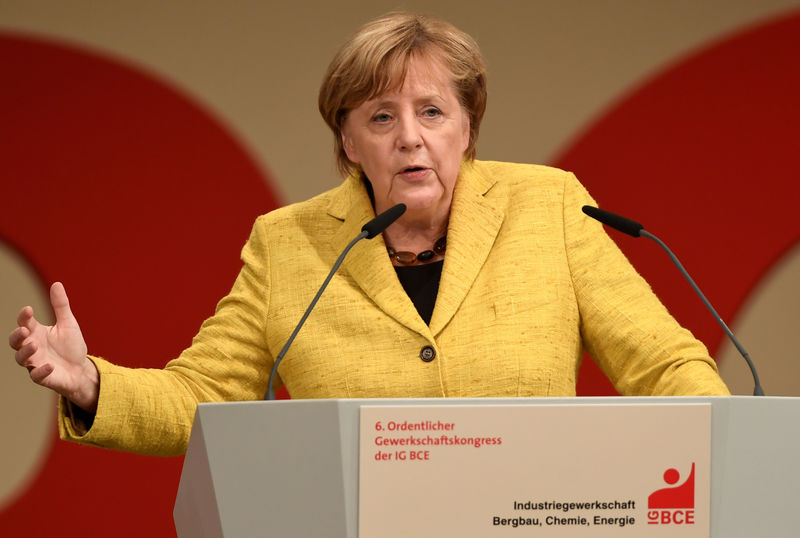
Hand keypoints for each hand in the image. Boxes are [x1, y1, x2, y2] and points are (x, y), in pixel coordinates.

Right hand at [8, 282, 97, 412]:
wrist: (81, 369)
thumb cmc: (71, 346)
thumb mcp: (68, 323)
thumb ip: (60, 306)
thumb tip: (57, 283)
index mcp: (36, 332)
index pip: (24, 322)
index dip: (23, 316)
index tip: (28, 309)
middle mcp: (32, 347)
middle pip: (15, 341)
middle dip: (17, 336)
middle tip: (24, 330)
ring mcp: (35, 362)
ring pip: (21, 358)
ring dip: (25, 352)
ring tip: (34, 345)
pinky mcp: (42, 376)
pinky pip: (36, 376)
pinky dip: (40, 371)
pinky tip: (49, 366)